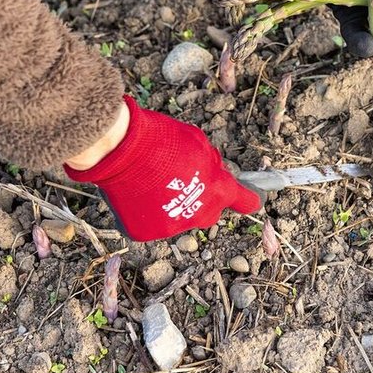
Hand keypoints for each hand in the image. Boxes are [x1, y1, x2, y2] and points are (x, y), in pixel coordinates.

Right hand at [63, 96, 260, 241]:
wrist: (120, 150)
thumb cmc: (161, 139)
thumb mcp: (198, 142)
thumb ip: (211, 164)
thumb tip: (212, 173)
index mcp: (218, 191)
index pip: (244, 201)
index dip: (248, 199)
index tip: (252, 200)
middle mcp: (199, 215)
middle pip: (208, 212)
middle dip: (202, 199)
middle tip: (182, 178)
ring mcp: (172, 227)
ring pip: (179, 218)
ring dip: (172, 205)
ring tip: (153, 182)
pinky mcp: (145, 233)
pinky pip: (153, 224)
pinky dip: (148, 212)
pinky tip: (138, 193)